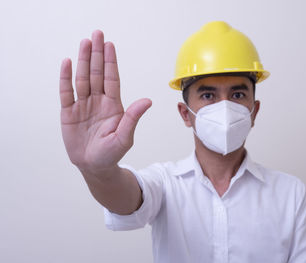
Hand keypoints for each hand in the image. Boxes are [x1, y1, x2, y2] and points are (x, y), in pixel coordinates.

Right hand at [59, 30, 151, 171]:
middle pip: (97, 74)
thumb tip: (147, 100)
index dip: (111, 62)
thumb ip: (133, 118)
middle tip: (96, 34)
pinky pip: (66, 93)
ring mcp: (83, 105)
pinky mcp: (69, 113)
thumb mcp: (124, 137)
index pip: (112, 79)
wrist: (94, 166)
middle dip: (97, 54)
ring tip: (84, 43)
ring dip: (83, 61)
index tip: (109, 45)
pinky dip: (66, 78)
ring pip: (83, 79)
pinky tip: (67, 63)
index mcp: (113, 106)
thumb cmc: (111, 153)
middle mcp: (98, 101)